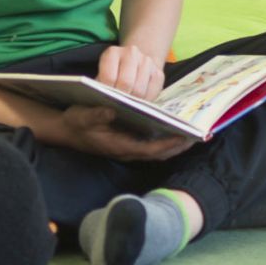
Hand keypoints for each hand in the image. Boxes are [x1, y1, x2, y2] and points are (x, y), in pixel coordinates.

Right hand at [54, 104, 195, 162]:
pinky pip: (152, 145)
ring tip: (194, 132)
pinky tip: (177, 128)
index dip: (168, 145)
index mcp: (119, 146)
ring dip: (175, 144)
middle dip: (178, 146)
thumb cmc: (75, 122)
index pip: (149, 150)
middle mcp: (126, 150)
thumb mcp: (81, 116)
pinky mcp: (129, 143)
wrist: (66, 129)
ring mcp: (128, 148)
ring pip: (157, 150)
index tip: (186, 136)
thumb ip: (95, 115)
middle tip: (199, 135)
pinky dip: (166, 140)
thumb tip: (112, 111)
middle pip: (159, 153)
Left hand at [97, 43, 167, 99]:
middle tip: (117, 106)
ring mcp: (147, 61)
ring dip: (133, 101)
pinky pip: (152, 93)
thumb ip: (100, 90)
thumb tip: (104, 110)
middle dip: (121, 98)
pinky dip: (144, 101)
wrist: (135, 64)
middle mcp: (131, 53)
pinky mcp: (159, 72)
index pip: (109, 78)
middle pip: (126, 83)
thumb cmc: (113, 75)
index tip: (106, 102)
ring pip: (140, 90)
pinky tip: (138, 101)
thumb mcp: (101, 78)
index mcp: (112, 53)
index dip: (107, 93)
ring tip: (127, 104)